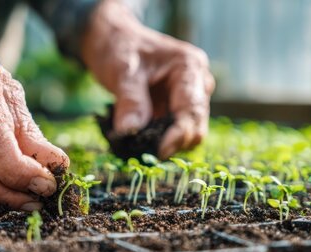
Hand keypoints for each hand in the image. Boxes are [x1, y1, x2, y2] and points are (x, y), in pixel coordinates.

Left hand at [81, 0, 214, 158]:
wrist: (114, 39)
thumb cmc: (120, 46)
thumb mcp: (122, 70)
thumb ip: (129, 100)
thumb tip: (130, 133)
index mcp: (190, 68)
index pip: (192, 111)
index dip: (178, 136)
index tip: (157, 152)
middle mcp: (197, 84)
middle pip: (195, 127)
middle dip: (172, 143)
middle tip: (142, 152)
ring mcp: (188, 98)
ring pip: (186, 134)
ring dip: (164, 144)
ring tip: (136, 145)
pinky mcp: (176, 109)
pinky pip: (173, 132)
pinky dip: (157, 140)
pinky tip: (138, 140)